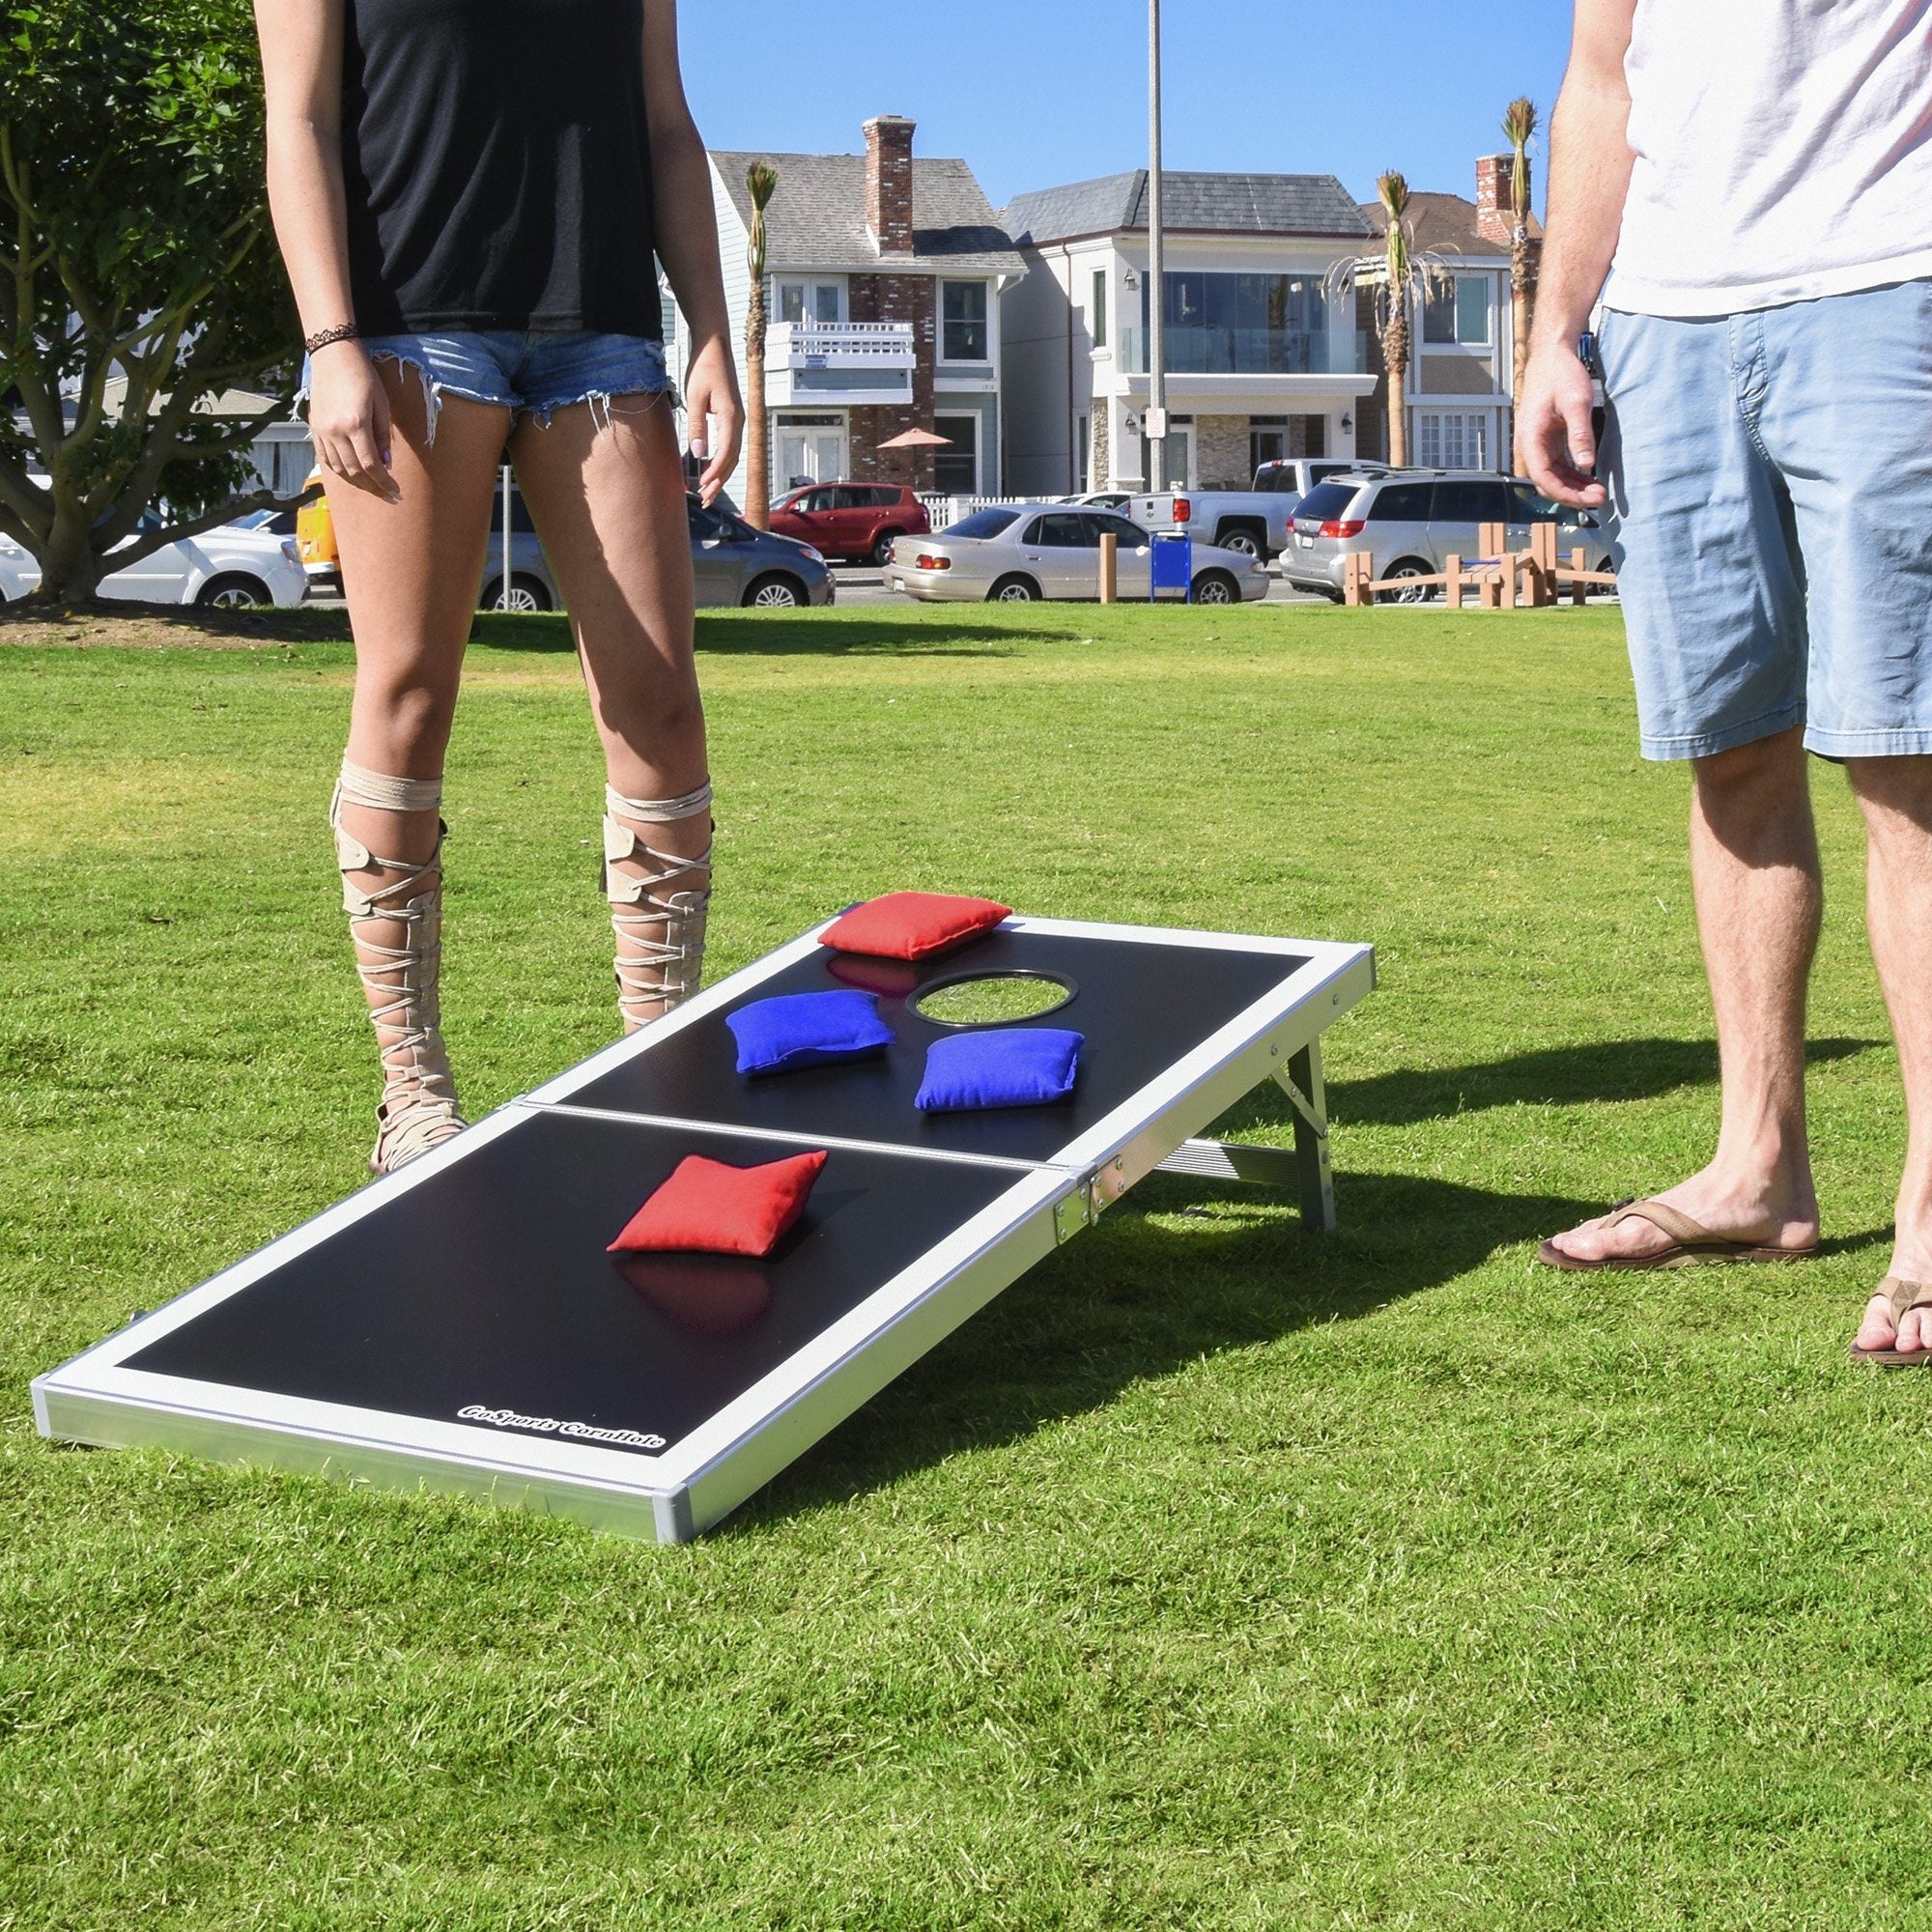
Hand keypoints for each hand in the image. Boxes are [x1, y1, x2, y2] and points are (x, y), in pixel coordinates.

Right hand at [307, 340, 398, 501]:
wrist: (333, 357)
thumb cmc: (363, 376)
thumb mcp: (381, 404)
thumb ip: (383, 436)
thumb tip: (386, 463)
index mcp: (356, 424)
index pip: (370, 464)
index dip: (383, 481)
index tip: (394, 490)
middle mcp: (336, 431)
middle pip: (354, 471)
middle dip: (372, 486)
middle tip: (385, 492)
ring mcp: (322, 431)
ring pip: (338, 468)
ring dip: (355, 481)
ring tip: (370, 486)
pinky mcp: (314, 427)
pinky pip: (325, 458)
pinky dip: (338, 470)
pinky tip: (350, 474)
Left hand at [683, 334, 743, 506]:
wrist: (714, 345)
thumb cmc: (704, 366)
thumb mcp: (694, 396)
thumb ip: (697, 426)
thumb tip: (698, 454)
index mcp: (731, 416)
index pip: (726, 453)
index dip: (714, 472)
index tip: (702, 486)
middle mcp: (739, 421)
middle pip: (732, 460)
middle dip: (718, 481)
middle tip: (705, 499)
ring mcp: (737, 420)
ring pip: (732, 455)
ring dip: (720, 474)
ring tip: (707, 490)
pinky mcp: (731, 418)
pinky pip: (729, 445)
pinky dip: (720, 461)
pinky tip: (709, 469)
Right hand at [1516, 342, 1606, 508]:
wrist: (1551, 358)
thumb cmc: (1561, 375)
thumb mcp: (1576, 402)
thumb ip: (1580, 433)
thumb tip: (1587, 463)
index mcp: (1530, 439)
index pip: (1544, 479)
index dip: (1566, 494)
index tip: (1589, 499)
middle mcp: (1529, 447)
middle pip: (1546, 484)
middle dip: (1572, 495)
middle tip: (1600, 497)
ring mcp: (1537, 446)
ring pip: (1552, 478)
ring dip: (1573, 488)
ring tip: (1599, 490)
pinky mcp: (1546, 443)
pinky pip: (1557, 468)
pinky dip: (1572, 476)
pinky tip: (1590, 478)